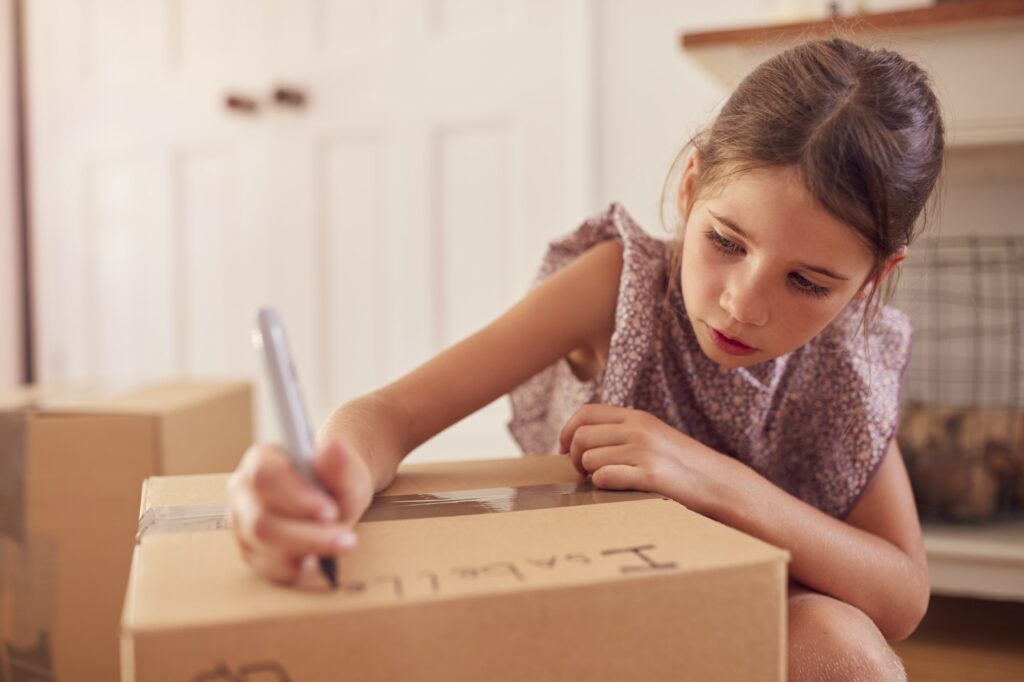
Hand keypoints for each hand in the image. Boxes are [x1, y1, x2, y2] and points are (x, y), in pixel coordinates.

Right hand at [227, 438, 373, 584]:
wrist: (335, 498)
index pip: (265, 476)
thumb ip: (340, 463)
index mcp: (262, 459)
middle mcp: (244, 490)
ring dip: (304, 550)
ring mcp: (242, 521)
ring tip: (339, 545)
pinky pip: (264, 566)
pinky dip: (294, 567)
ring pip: (261, 545)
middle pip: (261, 519)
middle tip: (344, 537)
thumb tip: (335, 446)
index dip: (296, 497)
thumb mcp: (347, 472)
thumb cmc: (336, 481)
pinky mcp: (249, 549)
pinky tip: (318, 561)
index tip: (330, 511)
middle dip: (306, 534)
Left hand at [558, 404, 728, 515]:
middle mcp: (638, 429)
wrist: (718, 482)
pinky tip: (615, 488)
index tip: (563, 449)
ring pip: (589, 459)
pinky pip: (605, 477)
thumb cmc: (681, 465)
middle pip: (581, 437)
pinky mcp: (650, 475)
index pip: (586, 413)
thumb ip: (623, 432)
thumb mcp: (653, 436)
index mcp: (637, 417)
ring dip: (589, 474)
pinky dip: (602, 485)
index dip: (567, 430)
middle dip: (574, 458)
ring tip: (604, 481)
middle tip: (583, 473)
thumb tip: (581, 441)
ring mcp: (644, 451)